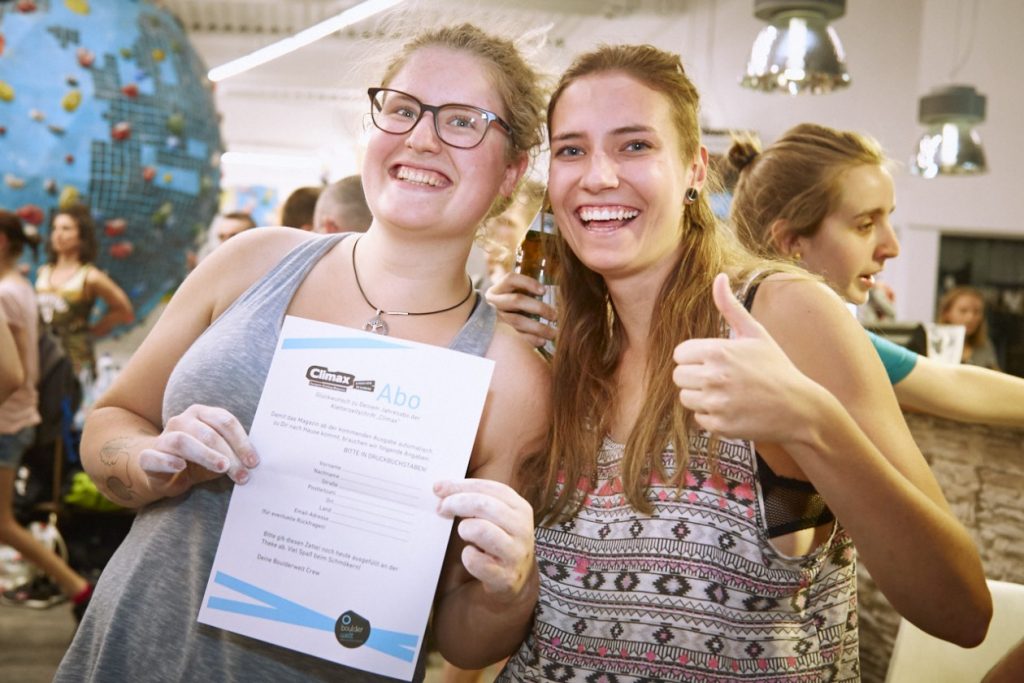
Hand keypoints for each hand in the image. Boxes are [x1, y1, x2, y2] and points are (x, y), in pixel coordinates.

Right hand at [137, 404, 258, 496]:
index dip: (242, 441)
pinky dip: (168, 461)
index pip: (225, 421)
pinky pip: (155, 456)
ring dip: (205, 455)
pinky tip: (181, 467)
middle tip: (242, 473)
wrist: (162, 472)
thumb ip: (233, 454)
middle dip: (228, 453)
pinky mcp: (147, 457)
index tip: (253, 462)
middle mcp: (182, 421)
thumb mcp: (219, 455)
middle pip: (208, 433)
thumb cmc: (197, 461)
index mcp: (202, 414)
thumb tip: (254, 463)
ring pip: (183, 441)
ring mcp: (163, 437)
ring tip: (221, 468)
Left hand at [434, 478, 535, 602]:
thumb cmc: (499, 540)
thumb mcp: (496, 516)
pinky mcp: (505, 576)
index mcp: (520, 508)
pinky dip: (467, 556)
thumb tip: (440, 487)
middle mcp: (522, 529)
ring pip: (480, 530)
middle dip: (456, 503)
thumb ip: (475, 499)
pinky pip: (475, 560)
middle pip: (482, 505)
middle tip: (441, 509)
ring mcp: (515, 553)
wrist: (517, 578)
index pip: (490, 488)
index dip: (462, 485)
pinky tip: (472, 555)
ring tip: (465, 533)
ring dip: (465, 529)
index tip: (438, 488)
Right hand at [485, 272, 556, 347]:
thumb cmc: (507, 308)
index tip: (544, 291)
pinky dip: (531, 340)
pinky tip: (542, 341)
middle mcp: (493, 302)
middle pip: (516, 300)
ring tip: (553, 333)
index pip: (510, 279)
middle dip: (539, 307)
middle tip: (555, 316)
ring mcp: (493, 319)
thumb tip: (550, 297)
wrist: (485, 326)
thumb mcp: (511, 296)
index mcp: (497, 289)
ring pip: (517, 321)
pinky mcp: (497, 335)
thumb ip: (525, 293)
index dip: (528, 283)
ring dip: (538, 328)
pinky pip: (515, 337)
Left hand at [672, 273, 818, 441]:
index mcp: (719, 351)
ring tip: (726, 393)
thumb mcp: (755, 333)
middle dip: (695, 377)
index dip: (695, 357)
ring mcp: (717, 402)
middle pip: (678, 376)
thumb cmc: (776, 367)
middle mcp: (714, 376)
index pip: (680, 354)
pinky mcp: (720, 425)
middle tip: (720, 378)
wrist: (799, 407)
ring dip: (701, 397)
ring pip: (685, 398)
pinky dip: (711, 417)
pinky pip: (698, 419)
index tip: (714, 360)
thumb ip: (730, 307)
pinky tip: (732, 409)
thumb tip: (719, 276)